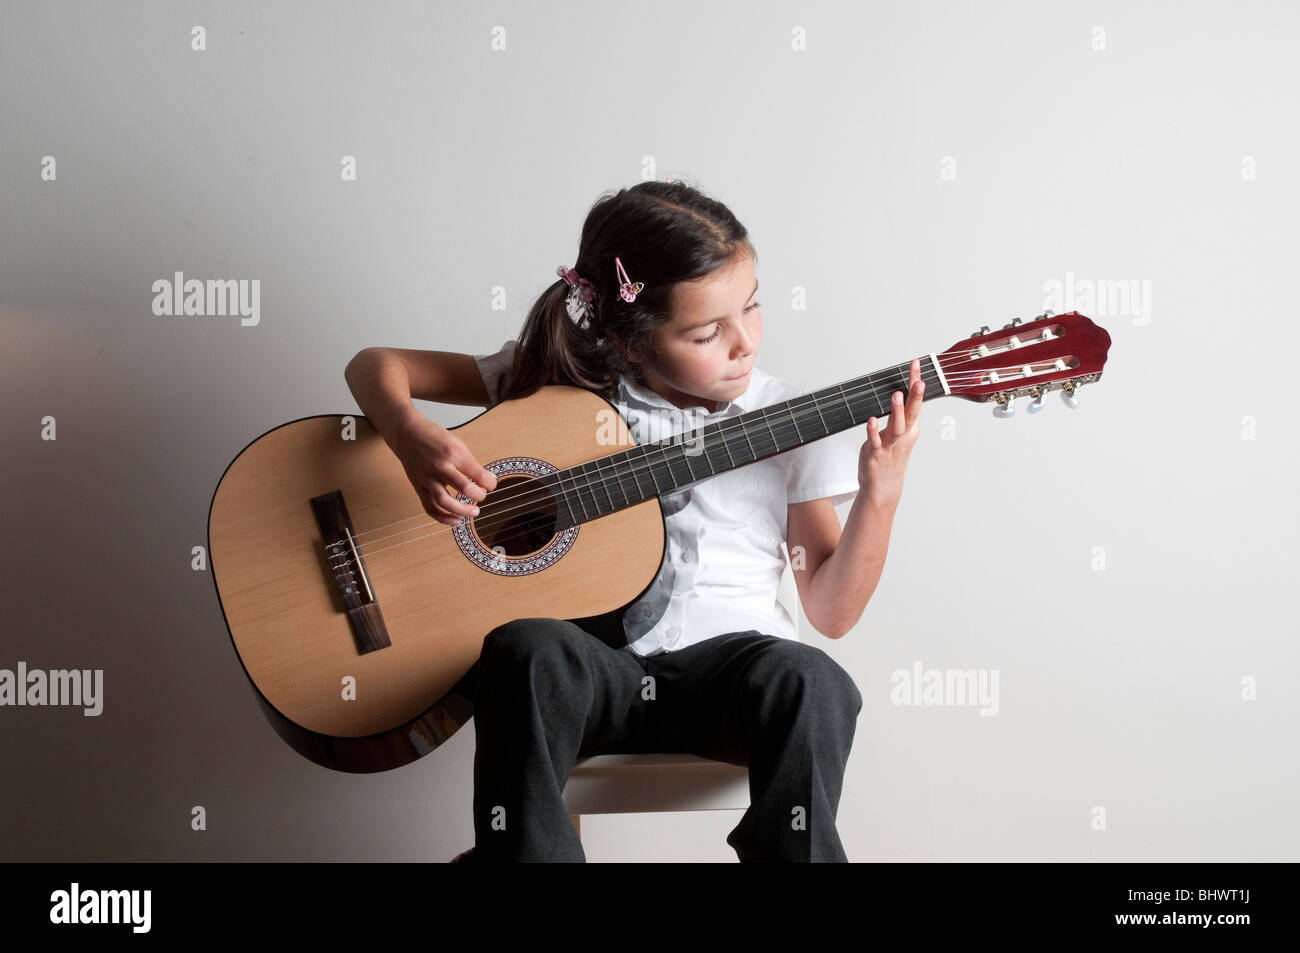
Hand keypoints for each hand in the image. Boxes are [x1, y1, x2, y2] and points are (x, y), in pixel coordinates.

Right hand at [392, 415, 498, 525]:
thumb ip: (470, 462)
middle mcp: (441, 467)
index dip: (490, 483)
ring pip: (445, 502)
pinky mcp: (419, 487)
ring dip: (462, 511)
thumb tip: (485, 479)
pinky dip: (443, 518)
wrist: (407, 433)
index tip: (490, 484)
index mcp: (454, 454)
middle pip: (465, 489)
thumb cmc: (433, 436)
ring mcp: (428, 478)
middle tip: (482, 495)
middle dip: (480, 496)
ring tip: (473, 512)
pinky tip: (455, 520)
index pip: (479, 475)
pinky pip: (430, 508)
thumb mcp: (457, 443)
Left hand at [858, 358, 923, 509]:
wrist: (884, 486)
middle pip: (912, 413)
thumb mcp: (901, 433)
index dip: (916, 382)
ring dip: (897, 411)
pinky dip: (873, 431)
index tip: (916, 364)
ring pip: (896, 426)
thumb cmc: (891, 456)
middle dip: (915, 396)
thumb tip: (900, 390)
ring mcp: (890, 444)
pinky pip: (875, 441)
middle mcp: (903, 435)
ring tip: (897, 395)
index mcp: (911, 428)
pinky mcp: (876, 453)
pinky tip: (871, 420)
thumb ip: (901, 413)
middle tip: (918, 381)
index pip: (915, 401)